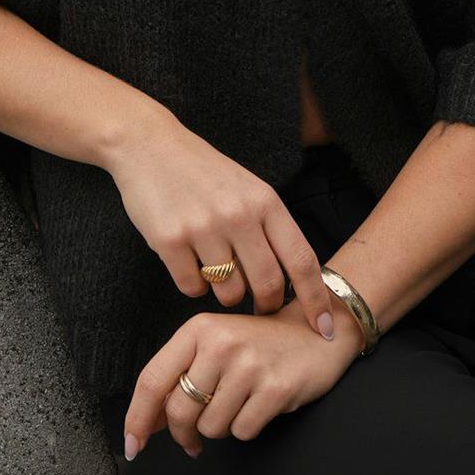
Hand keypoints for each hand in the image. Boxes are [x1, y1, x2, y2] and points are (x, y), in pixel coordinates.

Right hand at [105, 115, 342, 341]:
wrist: (149, 146)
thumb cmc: (204, 173)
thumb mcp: (248, 188)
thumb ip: (269, 227)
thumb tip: (292, 280)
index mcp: (265, 201)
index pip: (302, 259)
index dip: (316, 299)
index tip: (325, 328)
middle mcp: (238, 215)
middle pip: (267, 284)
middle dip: (267, 306)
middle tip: (261, 308)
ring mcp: (203, 228)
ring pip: (229, 292)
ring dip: (227, 294)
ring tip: (218, 273)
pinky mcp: (170, 241)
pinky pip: (192, 288)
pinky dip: (194, 285)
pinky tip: (189, 263)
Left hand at [122, 303, 364, 459]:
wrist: (314, 333)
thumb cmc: (256, 346)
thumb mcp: (213, 348)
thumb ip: (178, 379)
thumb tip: (145, 424)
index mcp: (197, 330)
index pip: (152, 379)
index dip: (137, 418)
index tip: (132, 446)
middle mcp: (220, 343)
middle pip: (180, 411)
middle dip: (183, 434)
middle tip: (193, 438)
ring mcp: (250, 365)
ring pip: (211, 427)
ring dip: (220, 427)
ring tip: (238, 404)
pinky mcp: (275, 388)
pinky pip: (242, 431)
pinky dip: (247, 427)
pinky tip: (259, 406)